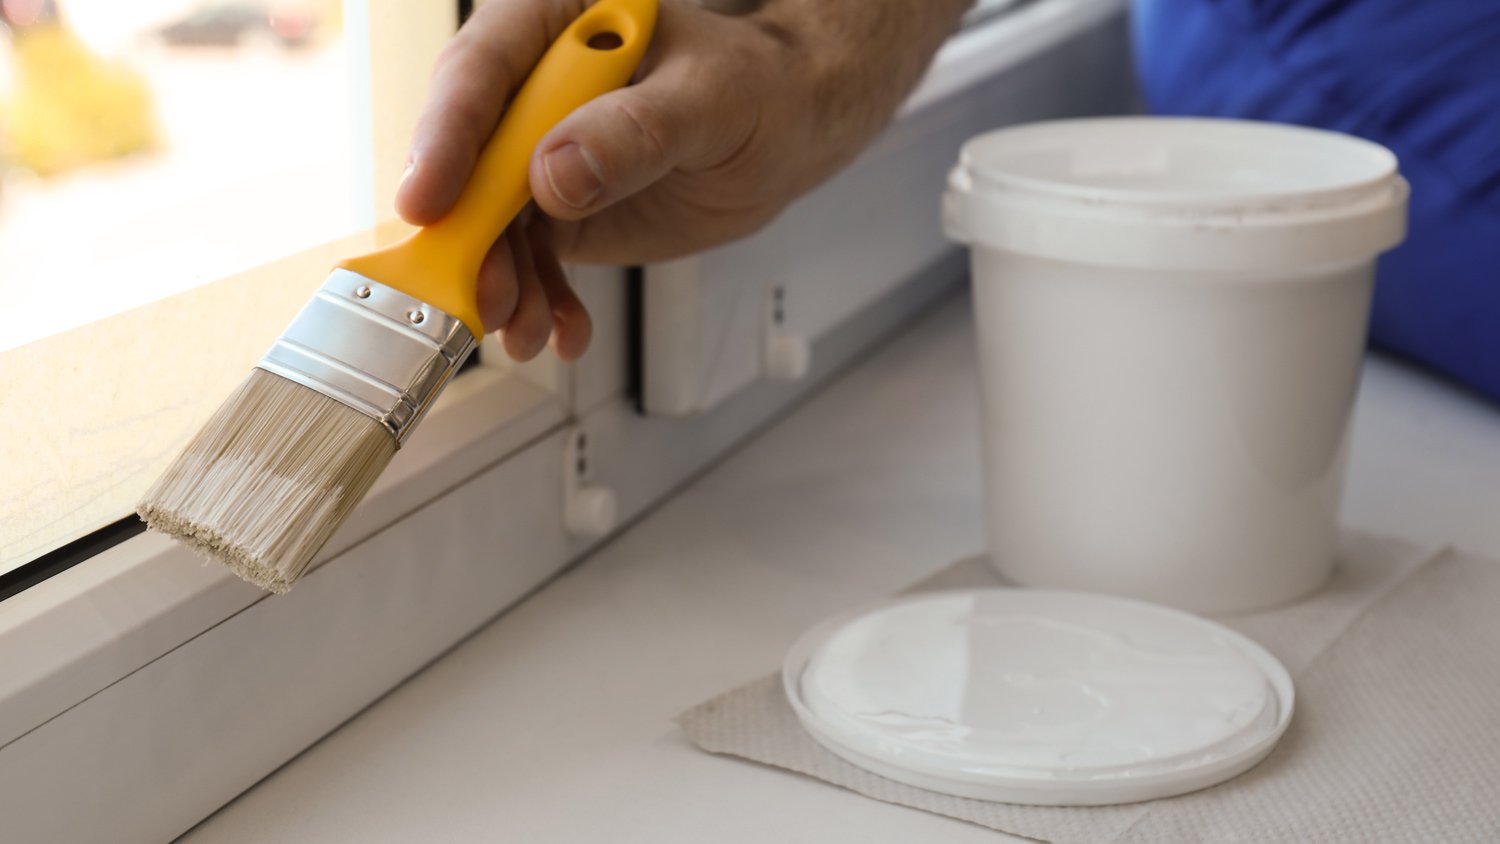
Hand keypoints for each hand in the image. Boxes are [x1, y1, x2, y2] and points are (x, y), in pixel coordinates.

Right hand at [397, 0, 969, 360]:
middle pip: (466, 159)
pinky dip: (540, 302)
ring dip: (503, 284)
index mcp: (553, 25)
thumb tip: (555, 174)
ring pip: (490, 223)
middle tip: (482, 294)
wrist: (783, 130)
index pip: (481, 70)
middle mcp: (529, 90)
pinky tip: (559, 332)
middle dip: (469, 236)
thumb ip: (636, 132)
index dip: (447, 136)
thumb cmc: (754, 88)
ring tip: (526, 330)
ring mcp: (536, 153)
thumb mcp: (709, 100)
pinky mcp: (556, 209)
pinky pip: (530, 260)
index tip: (429, 201)